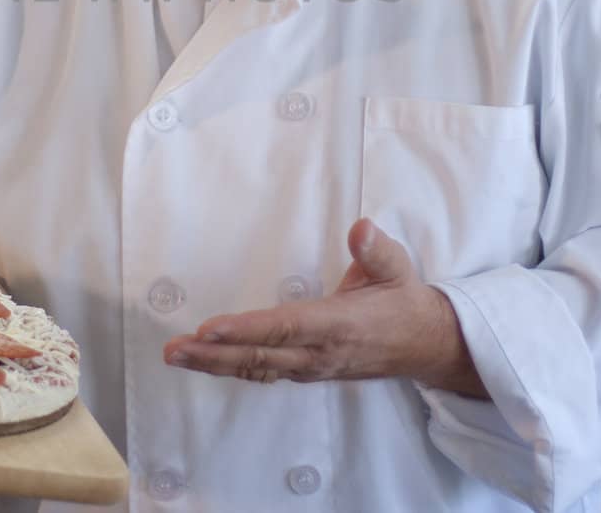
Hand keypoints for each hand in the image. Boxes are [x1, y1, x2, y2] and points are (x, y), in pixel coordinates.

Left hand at [162, 217, 486, 397]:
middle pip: (259, 357)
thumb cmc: (405, 302)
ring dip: (215, 365)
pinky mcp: (308, 372)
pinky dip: (233, 368)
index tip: (209, 328)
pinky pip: (265, 372)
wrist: (426, 346)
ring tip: (177, 356)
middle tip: (173, 349)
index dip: (245, 330)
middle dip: (213, 354)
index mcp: (339, 324)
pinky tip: (208, 362)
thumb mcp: (398, 269)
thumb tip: (360, 228)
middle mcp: (320, 352)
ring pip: (257, 368)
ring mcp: (312, 368)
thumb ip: (377, 250)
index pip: (284, 327)